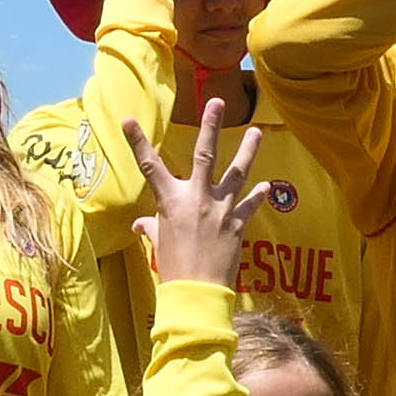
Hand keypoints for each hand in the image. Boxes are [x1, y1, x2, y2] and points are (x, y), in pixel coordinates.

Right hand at [128, 100, 270, 290]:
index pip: (150, 166)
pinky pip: (250, 205)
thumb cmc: (173, 268)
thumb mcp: (159, 244)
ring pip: (237, 173)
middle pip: (204, 155)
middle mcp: (197, 198)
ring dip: (248, 151)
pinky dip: (258, 196)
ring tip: (257, 132)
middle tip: (217, 103)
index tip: (128, 119)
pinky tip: (266, 187)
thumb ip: (152, 228)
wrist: (198, 292)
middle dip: (211, 126)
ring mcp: (220, 209)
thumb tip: (141, 224)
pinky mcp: (237, 224)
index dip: (137, 142)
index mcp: (171, 201)